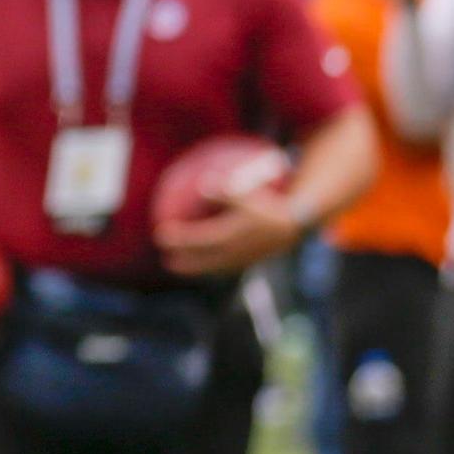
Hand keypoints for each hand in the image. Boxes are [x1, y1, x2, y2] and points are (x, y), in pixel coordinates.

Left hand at [157, 183, 300, 278]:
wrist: (293, 226)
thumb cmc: (267, 205)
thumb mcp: (246, 195)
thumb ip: (223, 192)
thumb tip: (202, 185)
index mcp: (230, 233)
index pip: (198, 238)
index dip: (179, 238)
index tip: (161, 235)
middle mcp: (234, 250)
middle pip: (202, 257)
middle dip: (182, 259)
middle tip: (164, 258)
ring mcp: (241, 259)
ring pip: (212, 267)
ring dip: (192, 268)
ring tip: (174, 265)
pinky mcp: (247, 262)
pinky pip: (222, 268)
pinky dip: (208, 268)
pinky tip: (199, 265)